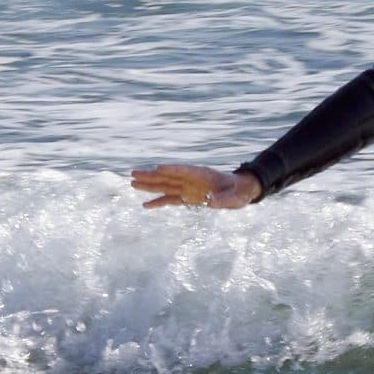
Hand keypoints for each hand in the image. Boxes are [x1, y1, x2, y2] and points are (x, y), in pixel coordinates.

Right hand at [131, 162, 261, 209]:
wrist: (241, 192)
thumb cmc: (239, 191)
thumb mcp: (235, 196)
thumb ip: (223, 199)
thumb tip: (210, 201)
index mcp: (202, 175)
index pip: (184, 171)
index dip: (171, 170)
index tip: (157, 168)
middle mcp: (191, 180)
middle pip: (168, 177)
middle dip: (151, 176)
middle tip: (133, 173)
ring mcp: (188, 188)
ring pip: (165, 186)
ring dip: (149, 185)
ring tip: (132, 183)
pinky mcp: (188, 198)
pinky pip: (170, 200)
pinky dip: (158, 202)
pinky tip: (145, 205)